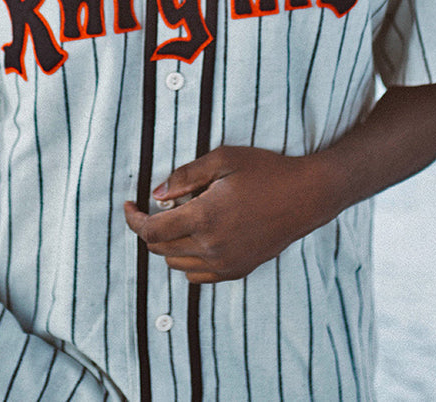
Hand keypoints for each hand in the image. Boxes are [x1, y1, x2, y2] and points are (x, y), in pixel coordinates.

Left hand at [124, 146, 337, 283]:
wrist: (307, 195)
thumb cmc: (266, 171)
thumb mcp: (223, 159)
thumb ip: (184, 177)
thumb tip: (155, 195)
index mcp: (205, 218)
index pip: (152, 231)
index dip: (133, 219)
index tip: (128, 206)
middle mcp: (212, 247)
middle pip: (160, 249)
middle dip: (149, 228)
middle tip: (155, 207)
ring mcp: (226, 264)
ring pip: (176, 264)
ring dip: (168, 244)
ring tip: (179, 219)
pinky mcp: (238, 271)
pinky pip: (197, 276)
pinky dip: (187, 260)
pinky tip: (196, 238)